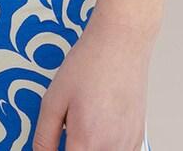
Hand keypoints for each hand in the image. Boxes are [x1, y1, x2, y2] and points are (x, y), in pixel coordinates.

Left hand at [33, 11, 153, 149]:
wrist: (121, 43)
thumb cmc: (89, 64)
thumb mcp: (54, 99)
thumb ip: (45, 137)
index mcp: (85, 142)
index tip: (53, 145)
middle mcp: (110, 149)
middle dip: (74, 147)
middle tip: (69, 129)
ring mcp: (128, 145)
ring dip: (90, 147)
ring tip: (86, 123)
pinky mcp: (138, 138)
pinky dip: (107, 146)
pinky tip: (100, 125)